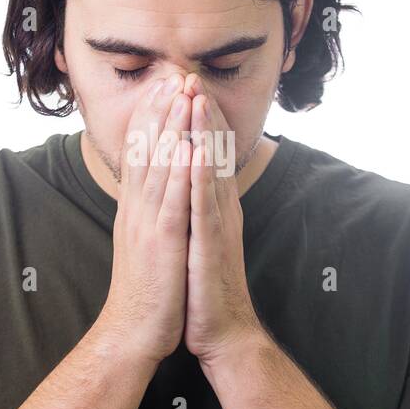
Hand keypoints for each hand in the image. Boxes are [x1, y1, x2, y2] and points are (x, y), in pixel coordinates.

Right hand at [87, 71, 193, 365]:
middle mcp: (137, 209)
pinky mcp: (163, 243)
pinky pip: (173, 200)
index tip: (163, 86)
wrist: (131, 335)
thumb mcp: (145, 244)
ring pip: (160, 166)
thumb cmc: (145, 293)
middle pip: (148, 149)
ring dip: (173, 127)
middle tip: (174, 73)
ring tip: (183, 93)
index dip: (152, 117)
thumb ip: (148, 214)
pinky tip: (191, 145)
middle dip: (162, 109)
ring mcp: (148, 224)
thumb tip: (154, 191)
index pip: (142, 153)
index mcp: (135, 209)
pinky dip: (182, 171)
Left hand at [184, 83, 264, 365]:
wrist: (224, 334)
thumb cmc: (206, 287)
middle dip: (202, 113)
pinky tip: (196, 154)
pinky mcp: (212, 248)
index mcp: (214, 206)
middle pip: (213, 153)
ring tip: (195, 99)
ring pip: (211, 172)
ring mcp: (218, 227)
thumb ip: (197, 207)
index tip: (185, 84)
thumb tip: (187, 180)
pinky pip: (205, 208)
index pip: (207, 153)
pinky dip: (200, 180)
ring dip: (204, 136)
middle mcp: (220, 210)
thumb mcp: (199, 237)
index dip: (198, 118)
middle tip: (191, 74)